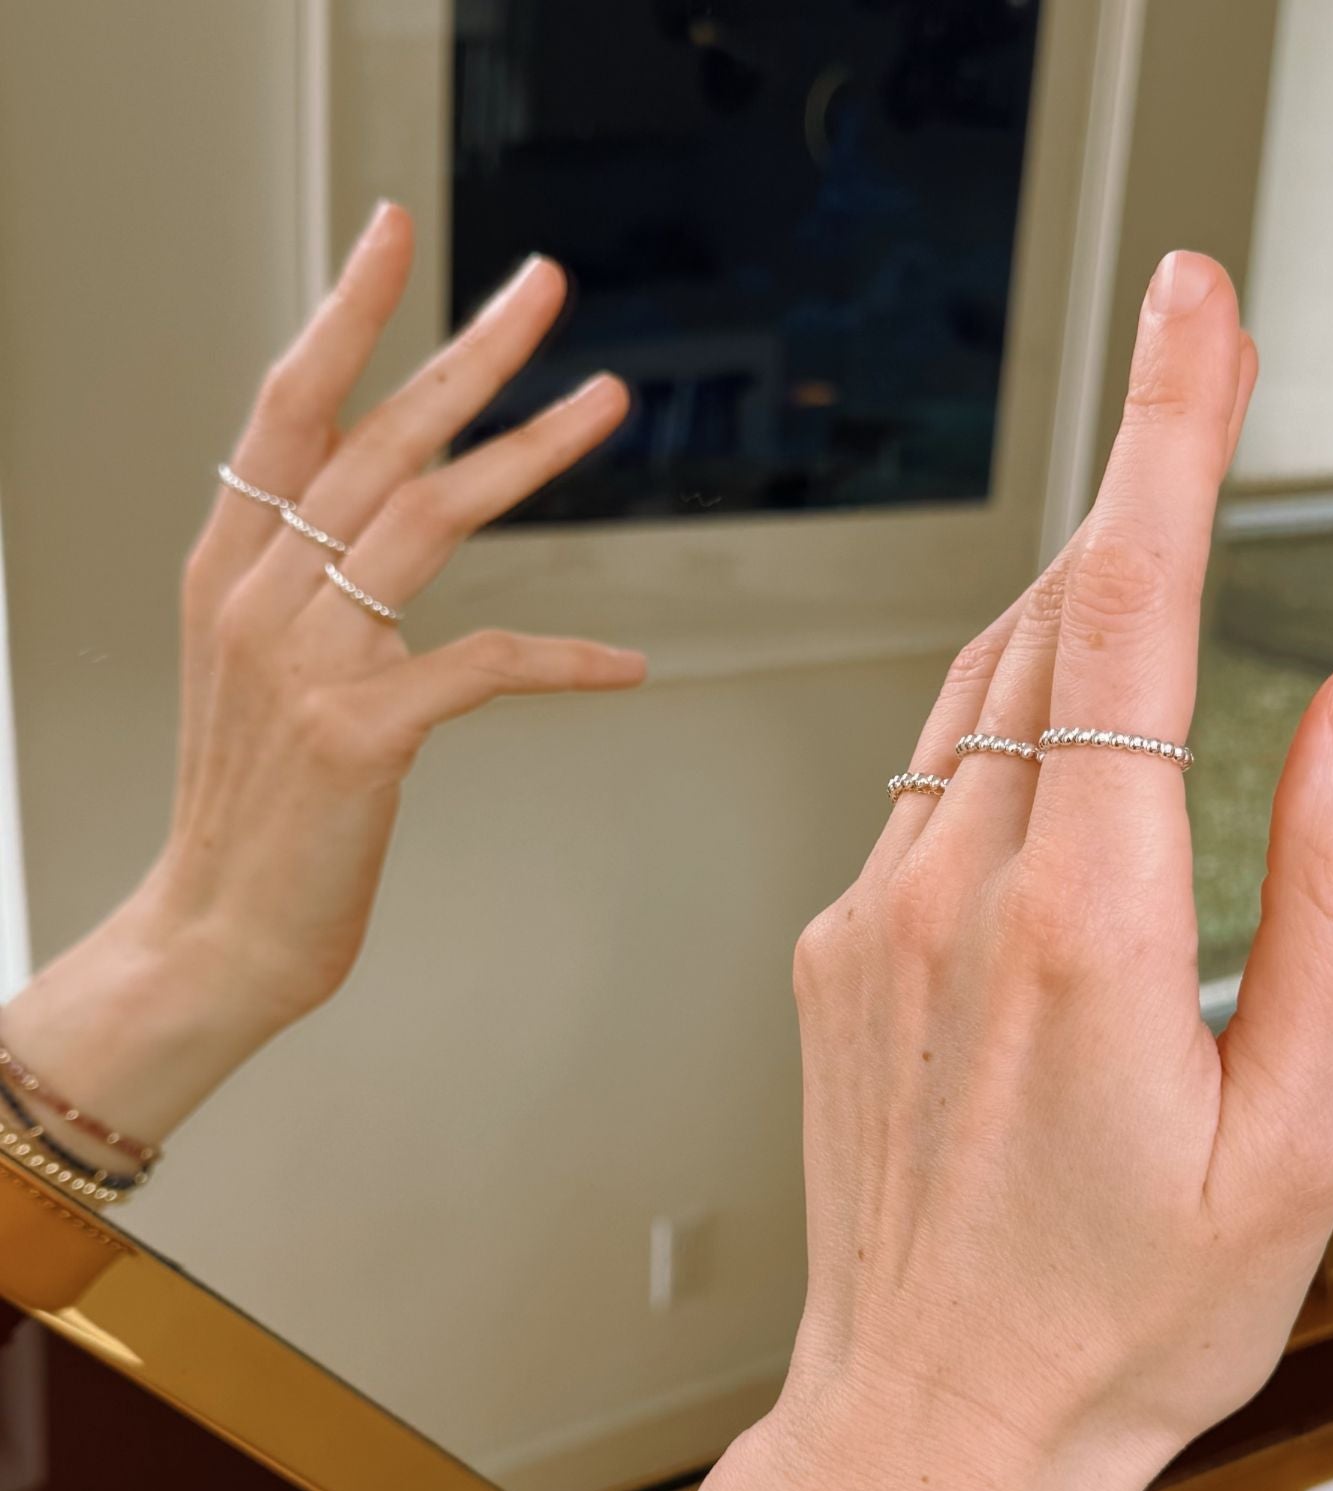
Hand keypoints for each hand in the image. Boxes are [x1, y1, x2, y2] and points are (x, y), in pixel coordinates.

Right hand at [2, 203, 643, 1141]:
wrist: (218, 928)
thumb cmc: (255, 798)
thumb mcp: (255, 661)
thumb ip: (304, 572)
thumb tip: (382, 501)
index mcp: (228, 564)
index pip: (285, 407)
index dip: (343, 314)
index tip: (391, 234)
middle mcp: (257, 592)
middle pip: (375, 438)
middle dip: (467, 352)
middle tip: (543, 286)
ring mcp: (305, 661)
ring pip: (431, 520)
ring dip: (530, 453)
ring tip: (609, 401)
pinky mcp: (359, 733)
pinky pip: (485, 664)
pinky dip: (564, 658)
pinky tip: (627, 664)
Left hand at [705, 253, 1332, 1490]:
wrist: (935, 1410)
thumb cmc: (1117, 1307)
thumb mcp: (1290, 1128)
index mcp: (1087, 927)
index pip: (1129, 614)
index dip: (1169, 438)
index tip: (1191, 313)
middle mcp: (955, 891)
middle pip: (1049, 621)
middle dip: (1130, 484)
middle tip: (1192, 377)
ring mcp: (876, 909)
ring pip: (978, 685)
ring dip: (1069, 593)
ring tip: (1146, 532)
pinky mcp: (837, 939)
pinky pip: (927, 775)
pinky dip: (1003, 716)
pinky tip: (1058, 739)